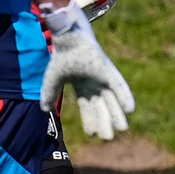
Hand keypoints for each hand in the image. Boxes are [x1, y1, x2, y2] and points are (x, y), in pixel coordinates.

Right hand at [42, 9, 135, 139]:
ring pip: (112, 99)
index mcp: (82, 86)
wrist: (67, 35)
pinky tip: (130, 109)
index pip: (87, 107)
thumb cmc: (62, 53)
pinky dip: (124, 96)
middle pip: (101, 106)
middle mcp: (95, 83)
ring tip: (122, 129)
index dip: (90, 120)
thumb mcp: (53, 78)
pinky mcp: (108, 69)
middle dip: (104, 122)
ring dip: (116, 113)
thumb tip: (44, 110)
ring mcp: (103, 76)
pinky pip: (119, 85)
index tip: (92, 135)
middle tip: (108, 138)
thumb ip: (49, 93)